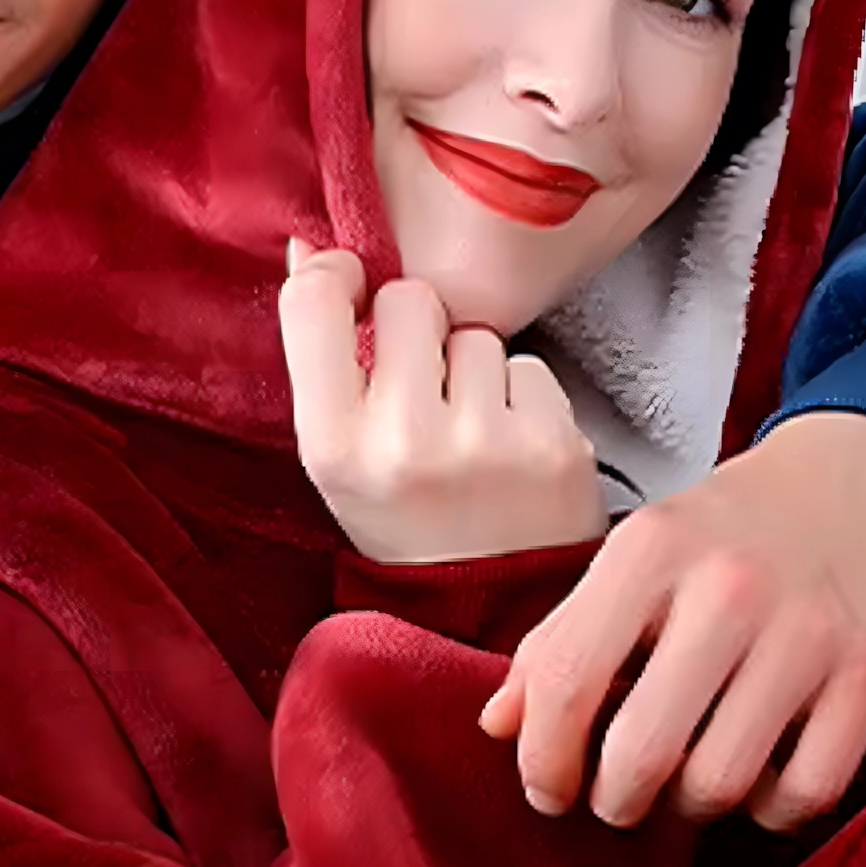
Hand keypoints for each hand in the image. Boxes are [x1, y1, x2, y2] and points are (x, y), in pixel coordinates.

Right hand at [279, 243, 606, 562]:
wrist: (489, 619)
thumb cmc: (406, 524)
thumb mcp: (339, 458)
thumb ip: (321, 359)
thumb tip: (310, 247)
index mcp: (334, 448)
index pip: (313, 304)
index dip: (335, 278)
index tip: (351, 287)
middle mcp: (407, 443)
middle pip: (410, 301)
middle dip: (419, 333)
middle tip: (424, 393)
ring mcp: (488, 445)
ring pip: (478, 336)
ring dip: (475, 371)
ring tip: (472, 435)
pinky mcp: (555, 448)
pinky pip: (532, 368)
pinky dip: (524, 400)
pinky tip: (513, 449)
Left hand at [479, 407, 865, 830]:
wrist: (864, 480)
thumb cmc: (733, 533)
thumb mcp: (639, 556)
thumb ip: (562, 638)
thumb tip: (498, 727)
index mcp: (652, 550)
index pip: (565, 682)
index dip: (543, 760)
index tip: (549, 788)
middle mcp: (730, 587)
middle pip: (641, 754)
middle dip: (616, 801)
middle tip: (620, 797)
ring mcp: (810, 633)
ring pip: (721, 784)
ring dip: (693, 807)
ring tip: (691, 783)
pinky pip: (805, 792)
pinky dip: (773, 809)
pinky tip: (763, 781)